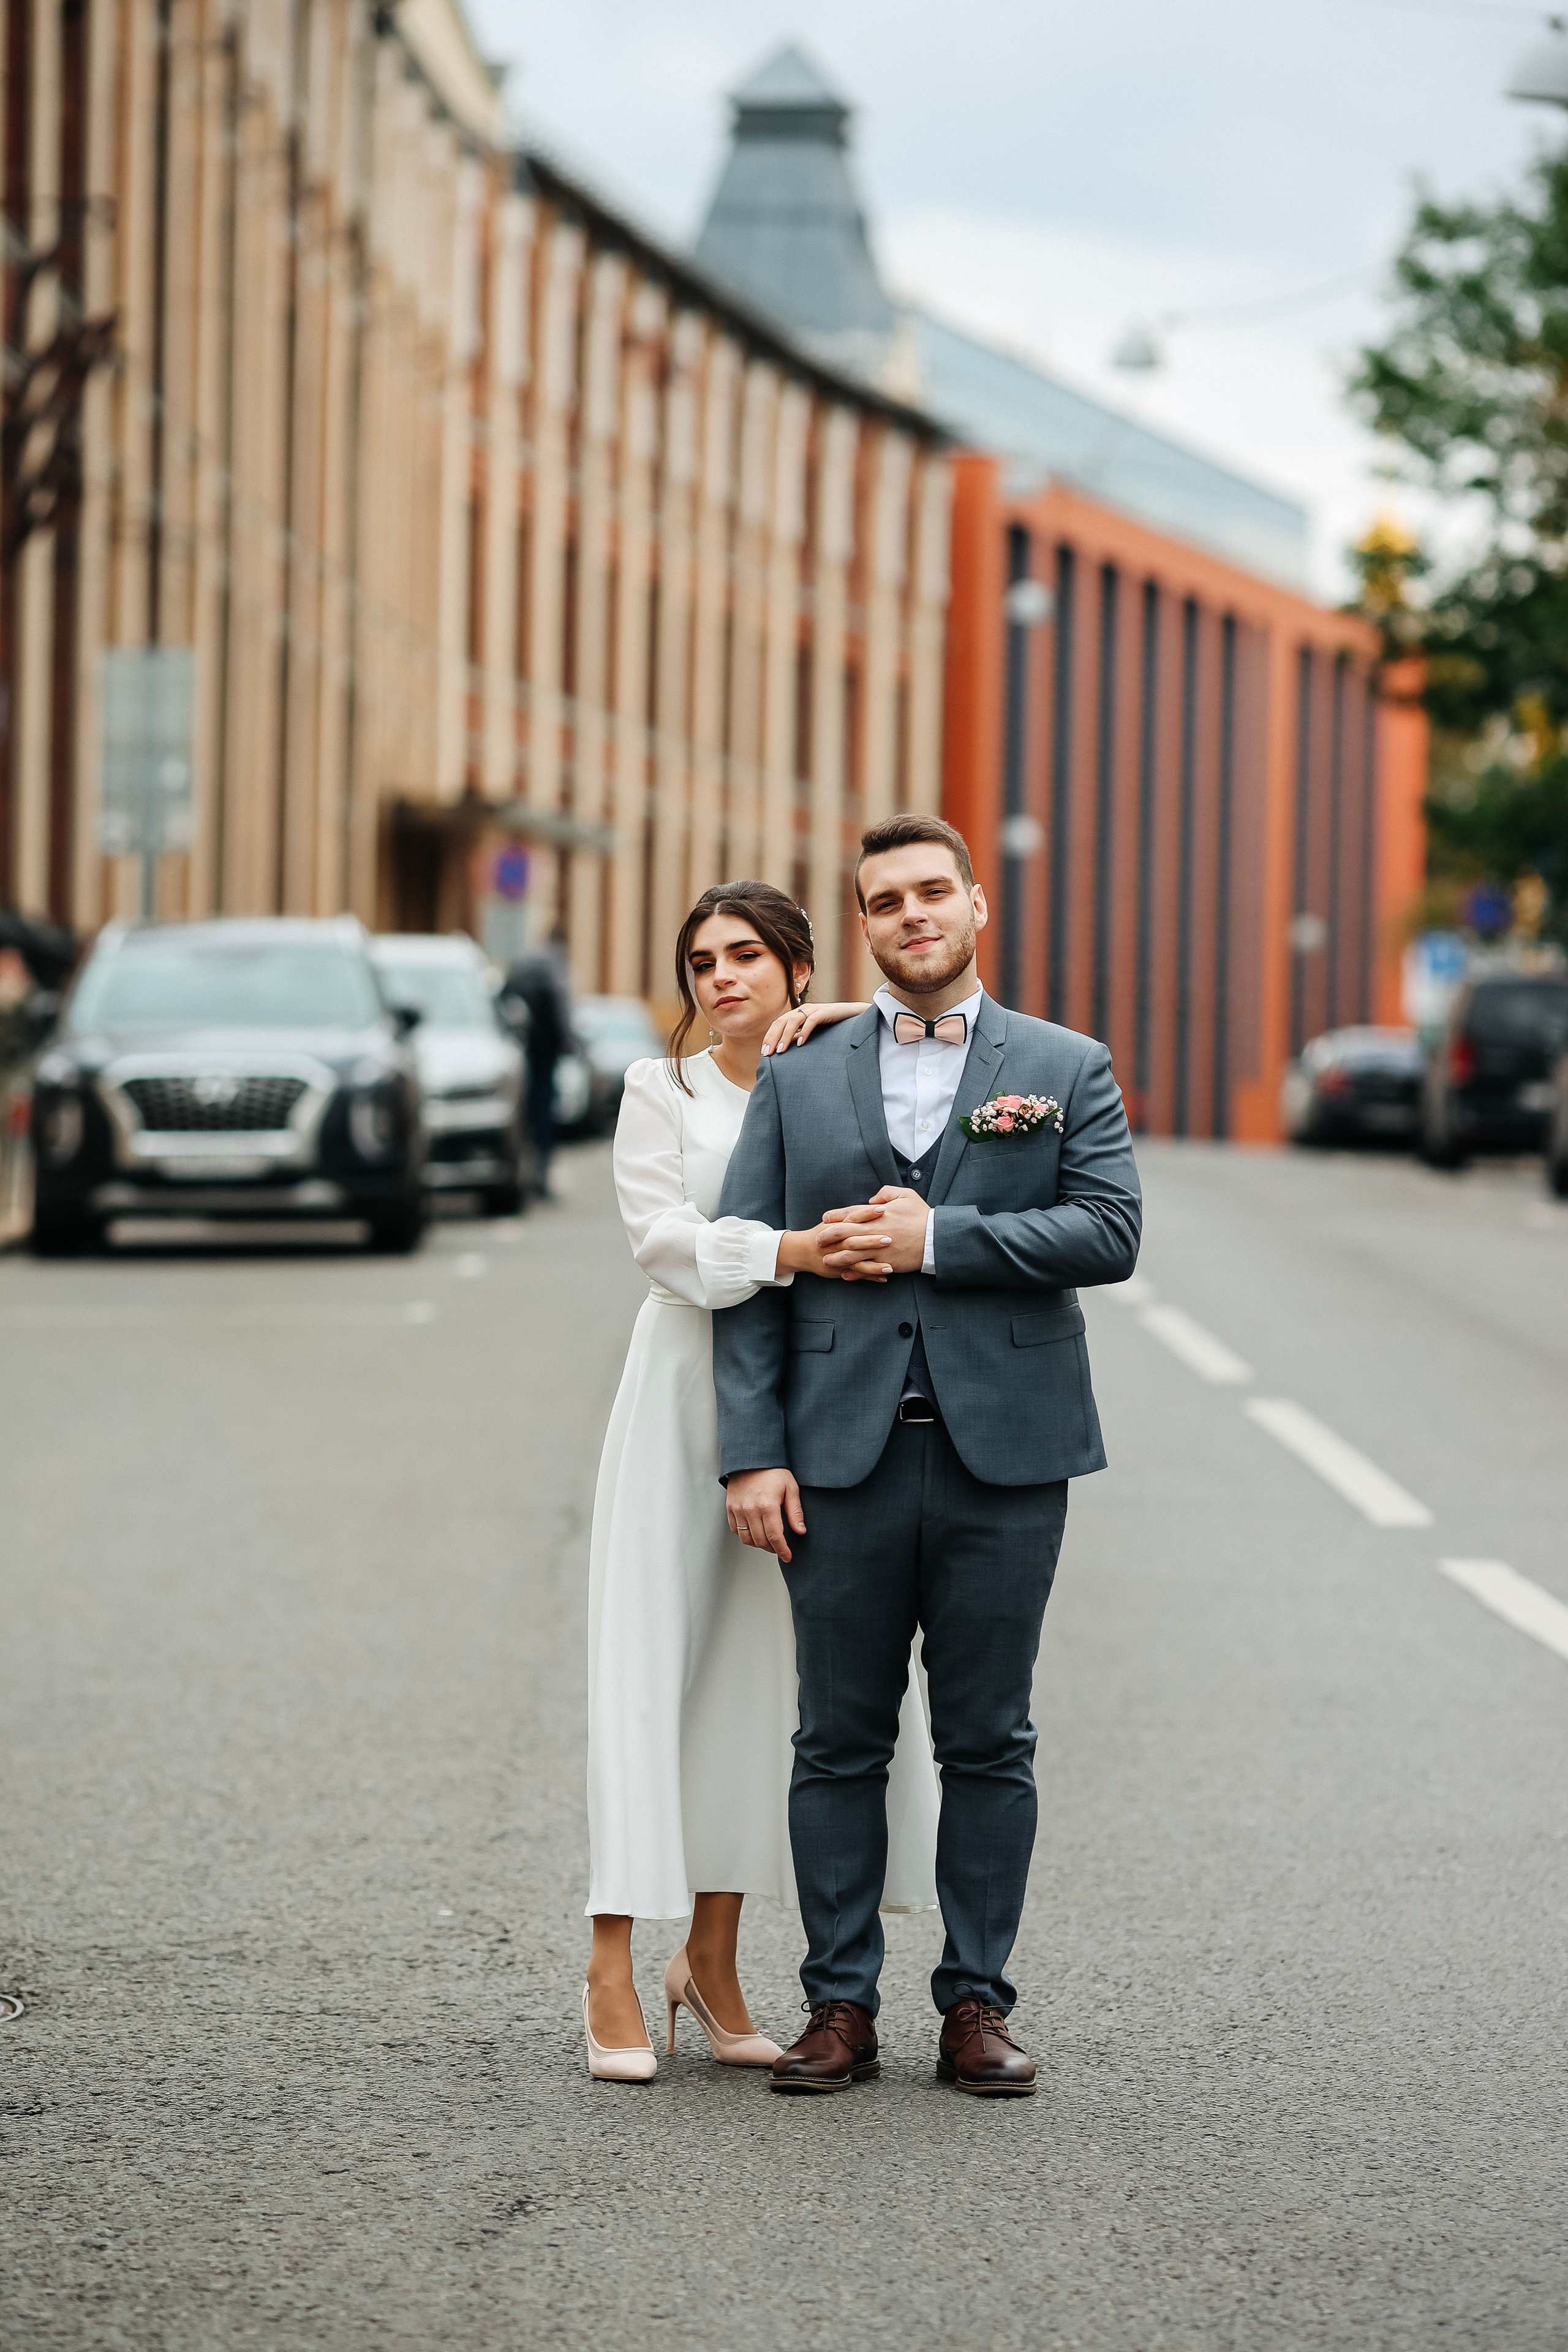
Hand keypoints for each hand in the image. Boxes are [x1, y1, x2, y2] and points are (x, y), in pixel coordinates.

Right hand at [726, 1468, 805, 1562]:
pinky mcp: (730, 1508)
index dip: (782, 1550)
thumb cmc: (772, 1471)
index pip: (775, 1537)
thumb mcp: (790, 1488)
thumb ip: (795, 1511)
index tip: (787, 1556)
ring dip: (758, 1544)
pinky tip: (754, 1531)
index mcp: (768, 1505)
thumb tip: (800, 1531)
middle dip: (772, 1548)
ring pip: (746, 1539)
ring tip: (768, 1541)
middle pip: (761, 1541)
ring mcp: (738, 1509)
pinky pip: (735, 1530)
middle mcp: (751, 1509)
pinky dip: (745, 1535)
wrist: (751, 1458)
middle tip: (779, 1548)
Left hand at [761, 1001, 868, 1055]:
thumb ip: (799, 1037)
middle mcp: (804, 1009)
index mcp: (798, 1014)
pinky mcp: (826, 1011)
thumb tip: (784, 1050)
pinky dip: (805, 1031)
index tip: (764, 1053)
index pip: (777, 1024)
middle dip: (772, 1037)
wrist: (855, 1015)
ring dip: (785, 1035)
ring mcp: (814, 1009)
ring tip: (781, 1050)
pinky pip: (812, 1020)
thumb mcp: (813, 1032)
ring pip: (794, 1020)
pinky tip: (800, 1043)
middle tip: (768, 1053)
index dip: (769, 1037)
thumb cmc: (833, 1026)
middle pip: (781, 1021)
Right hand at [776, 1217, 890, 1281]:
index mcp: (838, 1226)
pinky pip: (857, 1274)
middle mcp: (839, 1242)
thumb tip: (875, 1202)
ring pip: (857, 1260)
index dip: (867, 1213)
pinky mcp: (841, 1270)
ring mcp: (840, 1257)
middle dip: (871, 1240)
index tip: (882, 1209)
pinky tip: (885, 1277)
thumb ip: (852, 1213)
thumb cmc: (823, 1233)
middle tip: (889, 1239)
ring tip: (889, 1265)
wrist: (802, 1250)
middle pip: (855, 1240)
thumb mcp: (833, 1220)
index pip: (853, 1216)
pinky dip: (871, 1276)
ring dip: (873, 1264)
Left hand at [818, 1186, 927, 1275]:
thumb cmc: (921, 1216)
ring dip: (836, 1257)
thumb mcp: (906, 1195)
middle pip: (844, 1234)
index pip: (850, 1214)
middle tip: (817, 1240)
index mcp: (877, 1215)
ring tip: (826, 1260)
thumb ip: (886, 1193)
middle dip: (828, 1237)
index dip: (836, 1216)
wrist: (935, 1238)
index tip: (825, 1218)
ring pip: (850, 1254)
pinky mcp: (885, 1263)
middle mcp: (873, 1232)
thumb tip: (872, 1199)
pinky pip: (865, 1270)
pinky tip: (845, 1275)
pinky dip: (854, 1273)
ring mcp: (878, 1249)